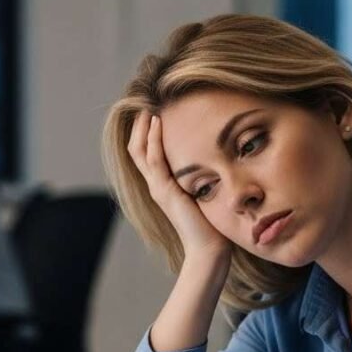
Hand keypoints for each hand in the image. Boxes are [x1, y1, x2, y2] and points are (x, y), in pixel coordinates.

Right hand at [126, 111, 230, 260]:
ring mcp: (157, 187)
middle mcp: (155, 184)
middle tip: (146, 103)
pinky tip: (158, 121)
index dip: (146, 132)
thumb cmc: (211, 223)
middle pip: (136, 149)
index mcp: (163, 184)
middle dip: (139, 125)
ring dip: (144, 127)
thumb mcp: (204, 191)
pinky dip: (154, 138)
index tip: (154, 110)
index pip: (146, 153)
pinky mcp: (164, 190)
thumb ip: (202, 176)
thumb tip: (215, 158)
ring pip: (140, 150)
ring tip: (149, 107)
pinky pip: (154, 159)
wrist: (208, 248)